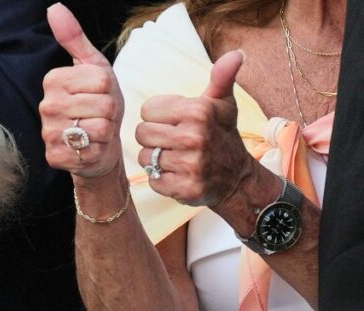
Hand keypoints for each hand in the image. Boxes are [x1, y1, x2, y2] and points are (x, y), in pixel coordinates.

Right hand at [40, 3, 124, 179]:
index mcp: (54, 80)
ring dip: (106, 132)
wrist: (97, 146)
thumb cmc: (98, 105)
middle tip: (100, 116)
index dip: (110, 89)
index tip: (99, 95)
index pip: (101, 79)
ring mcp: (49, 133)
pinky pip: (92, 150)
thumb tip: (54, 7)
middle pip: (103, 103)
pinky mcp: (55, 157)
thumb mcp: (93, 68)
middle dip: (110, 112)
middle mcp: (47, 106)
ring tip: (95, 132)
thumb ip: (75, 38)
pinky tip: (90, 148)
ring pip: (100, 127)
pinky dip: (98, 151)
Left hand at [133, 50, 260, 209]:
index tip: (176, 122)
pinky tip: (177, 174)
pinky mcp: (184, 188)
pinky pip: (152, 179)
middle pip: (142, 133)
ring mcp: (190, 164)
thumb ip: (221, 77)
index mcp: (199, 111)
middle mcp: (194, 137)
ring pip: (144, 157)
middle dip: (154, 138)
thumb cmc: (222, 134)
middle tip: (174, 142)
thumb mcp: (223, 103)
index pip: (147, 110)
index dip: (158, 116)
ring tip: (177, 157)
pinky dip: (160, 178)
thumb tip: (236, 53)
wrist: (237, 177)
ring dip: (156, 159)